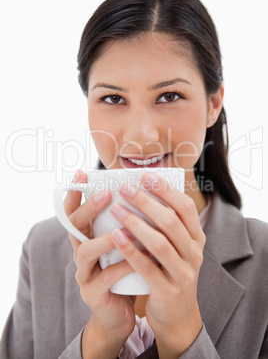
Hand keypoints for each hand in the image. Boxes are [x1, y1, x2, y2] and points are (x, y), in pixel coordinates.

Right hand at [64, 170, 135, 357]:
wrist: (121, 310)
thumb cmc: (125, 269)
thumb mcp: (122, 243)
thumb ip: (125, 222)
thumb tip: (143, 192)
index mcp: (87, 237)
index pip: (74, 210)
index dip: (75, 192)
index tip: (82, 173)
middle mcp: (80, 252)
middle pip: (74, 225)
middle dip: (89, 208)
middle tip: (106, 193)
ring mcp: (83, 273)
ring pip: (86, 252)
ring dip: (105, 239)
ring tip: (123, 228)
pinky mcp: (92, 293)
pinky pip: (105, 278)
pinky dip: (122, 266)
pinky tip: (137, 259)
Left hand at [110, 172, 205, 357]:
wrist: (176, 315)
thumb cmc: (168, 271)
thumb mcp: (175, 247)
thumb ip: (164, 224)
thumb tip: (140, 191)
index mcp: (197, 238)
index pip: (185, 207)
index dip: (165, 189)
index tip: (144, 176)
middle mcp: (194, 254)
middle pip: (171, 221)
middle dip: (146, 201)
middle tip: (124, 188)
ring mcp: (183, 273)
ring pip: (159, 243)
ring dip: (135, 223)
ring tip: (115, 209)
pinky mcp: (168, 291)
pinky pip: (147, 267)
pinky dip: (130, 250)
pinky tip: (115, 236)